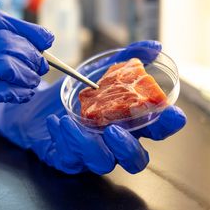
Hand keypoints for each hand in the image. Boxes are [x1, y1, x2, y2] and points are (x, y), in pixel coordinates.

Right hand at [0, 9, 53, 171]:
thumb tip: (34, 42)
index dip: (25, 28)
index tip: (45, 39)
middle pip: (6, 41)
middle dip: (31, 54)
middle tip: (41, 66)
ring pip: (8, 66)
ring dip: (28, 75)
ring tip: (32, 82)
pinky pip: (5, 90)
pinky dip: (19, 92)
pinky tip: (22, 95)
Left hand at [0, 40, 186, 173]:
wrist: (35, 104)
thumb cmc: (74, 93)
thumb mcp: (100, 71)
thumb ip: (127, 59)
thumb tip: (155, 47)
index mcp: (128, 123)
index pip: (157, 130)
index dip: (168, 125)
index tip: (173, 114)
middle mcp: (114, 143)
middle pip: (136, 160)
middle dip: (129, 148)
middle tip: (114, 130)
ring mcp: (91, 154)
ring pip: (102, 162)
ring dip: (88, 143)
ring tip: (72, 121)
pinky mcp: (67, 159)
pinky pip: (70, 158)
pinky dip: (64, 138)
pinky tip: (56, 121)